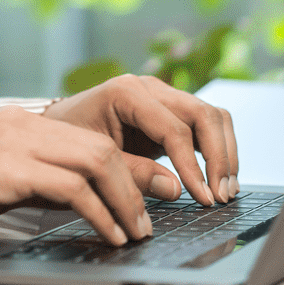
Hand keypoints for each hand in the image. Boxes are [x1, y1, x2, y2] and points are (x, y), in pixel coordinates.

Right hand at [0, 106, 176, 244]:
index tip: (145, 199)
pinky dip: (98, 213)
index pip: (88, 138)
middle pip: (99, 146)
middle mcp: (19, 124)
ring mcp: (12, 142)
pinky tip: (106, 234)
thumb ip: (37, 179)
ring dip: (122, 200)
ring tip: (132, 232)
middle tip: (146, 221)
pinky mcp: (4, 168)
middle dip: (132, 185)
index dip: (124, 169)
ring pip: (93, 160)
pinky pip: (70, 187)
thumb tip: (84, 198)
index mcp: (18, 122)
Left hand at [42, 74, 237, 206]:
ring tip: (226, 191)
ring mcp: (163, 96)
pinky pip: (206, 124)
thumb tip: (176, 189)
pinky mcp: (170, 112)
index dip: (193, 165)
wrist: (57, 128)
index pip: (174, 128)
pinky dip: (218, 149)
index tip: (203, 198)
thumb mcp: (92, 160)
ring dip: (225, 153)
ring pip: (212, 116)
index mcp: (126, 91)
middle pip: (203, 115)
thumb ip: (132, 173)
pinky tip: (219, 180)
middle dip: (219, 157)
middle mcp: (150, 87)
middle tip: (221, 196)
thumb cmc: (69, 141)